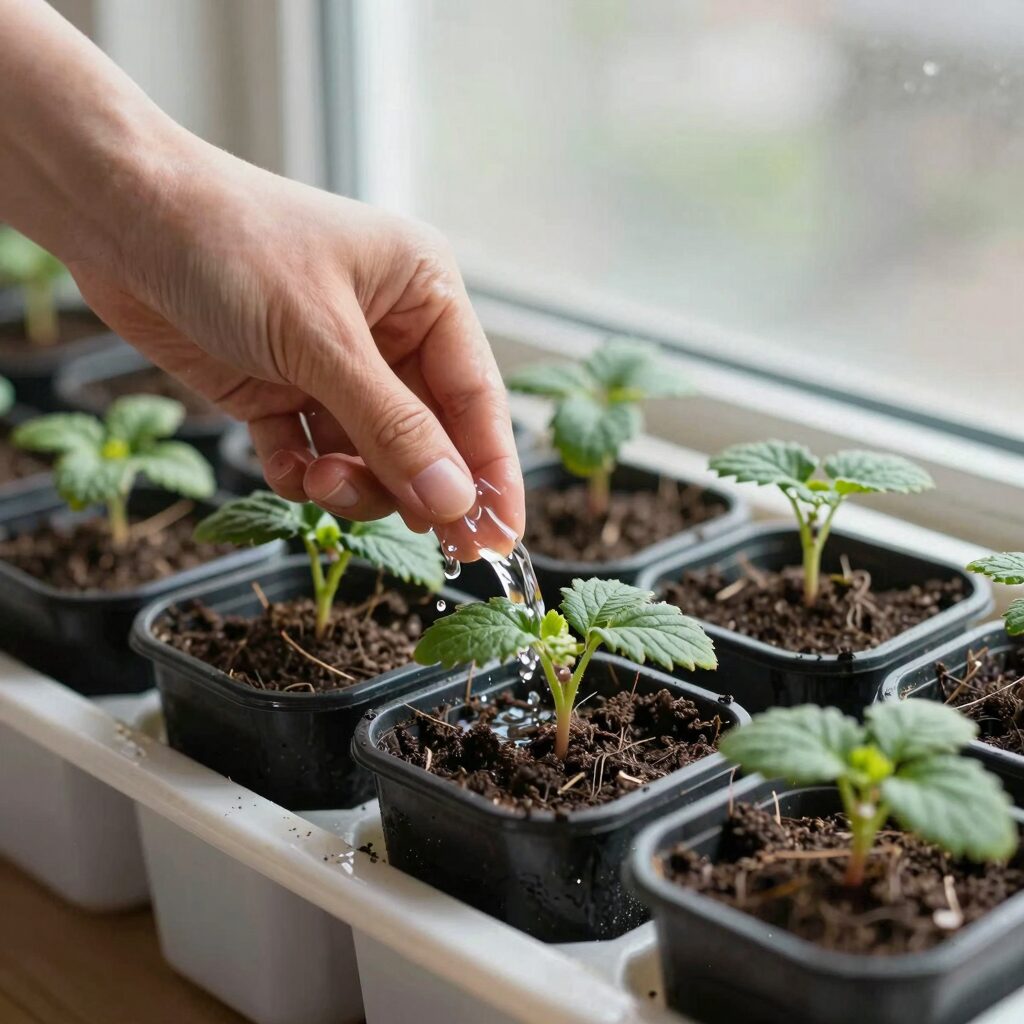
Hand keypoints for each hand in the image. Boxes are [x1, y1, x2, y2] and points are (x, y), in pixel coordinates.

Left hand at [69, 145, 522, 554]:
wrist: (116, 214)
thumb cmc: (229, 244)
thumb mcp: (320, 340)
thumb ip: (392, 427)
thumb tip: (455, 502)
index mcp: (424, 294)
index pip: (477, 398)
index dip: (492, 474)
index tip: (500, 540)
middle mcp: (390, 331)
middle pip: (429, 435)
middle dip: (415, 485)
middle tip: (429, 545)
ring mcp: (334, 364)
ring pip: (373, 454)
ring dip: (354, 484)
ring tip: (322, 484)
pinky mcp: (282, 389)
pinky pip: (314, 453)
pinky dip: (303, 472)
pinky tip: (288, 467)